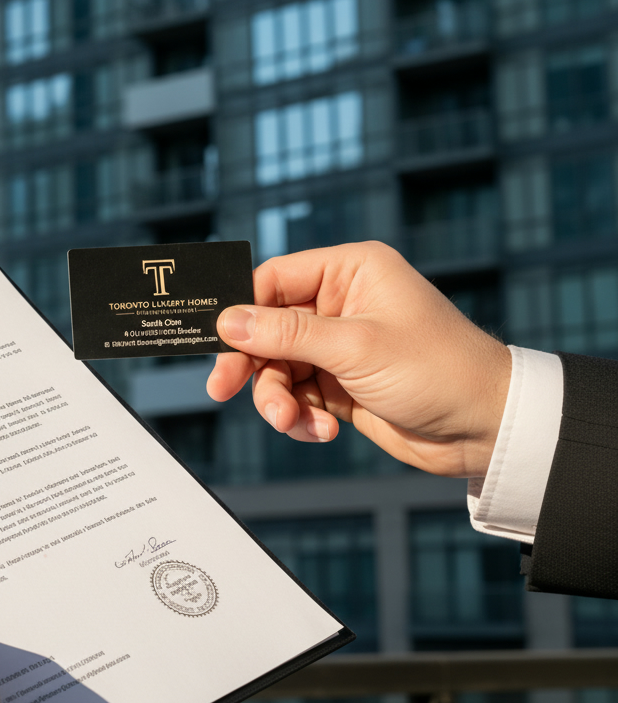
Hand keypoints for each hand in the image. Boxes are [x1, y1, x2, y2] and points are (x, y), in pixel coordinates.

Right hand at [207, 241, 510, 478]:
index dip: (241, 310)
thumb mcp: (356, 348)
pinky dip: (300, 417)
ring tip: (292, 422)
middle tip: (223, 390)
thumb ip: (286, 335)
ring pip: (275, 367)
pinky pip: (295, 396)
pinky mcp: (340, 383)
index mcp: (351, 271)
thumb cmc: (439, 370)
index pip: (272, 280)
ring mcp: (338, 345)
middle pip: (265, 328)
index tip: (216, 341)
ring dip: (276, 399)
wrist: (486, 428)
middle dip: (251, 364)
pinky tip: (323, 431)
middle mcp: (341, 302)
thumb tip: (227, 321)